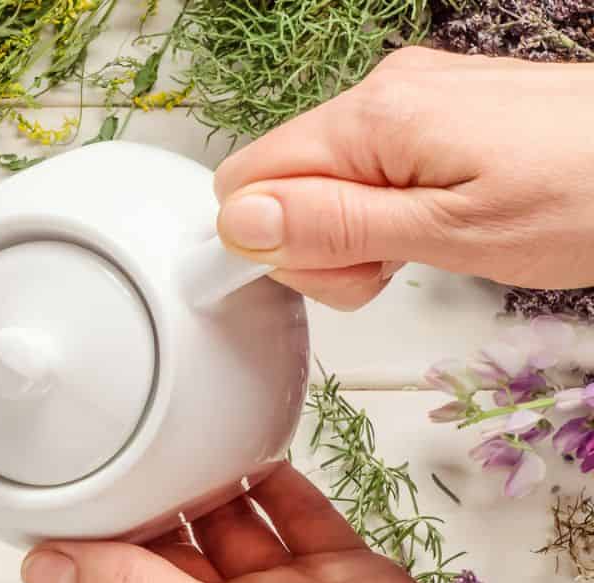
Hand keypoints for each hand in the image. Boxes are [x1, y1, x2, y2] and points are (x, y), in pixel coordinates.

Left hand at [20, 465, 593, 582]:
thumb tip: (38, 567)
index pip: (116, 577)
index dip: (94, 527)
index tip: (68, 468)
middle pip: (173, 543)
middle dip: (152, 492)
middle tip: (129, 425)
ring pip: (235, 522)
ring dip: (212, 477)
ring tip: (185, 418)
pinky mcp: (345, 576)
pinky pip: (299, 516)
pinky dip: (278, 480)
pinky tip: (255, 438)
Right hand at [213, 48, 593, 309]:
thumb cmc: (592, 197)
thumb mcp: (453, 237)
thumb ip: (336, 228)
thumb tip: (240, 222)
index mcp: (374, 117)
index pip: (246, 182)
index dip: (271, 244)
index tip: (332, 274)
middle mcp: (385, 91)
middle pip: (284, 182)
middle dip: (320, 243)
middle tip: (394, 268)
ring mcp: (414, 96)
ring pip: (327, 179)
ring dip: (358, 232)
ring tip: (433, 249)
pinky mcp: (442, 110)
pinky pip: (372, 166)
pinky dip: (393, 208)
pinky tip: (444, 225)